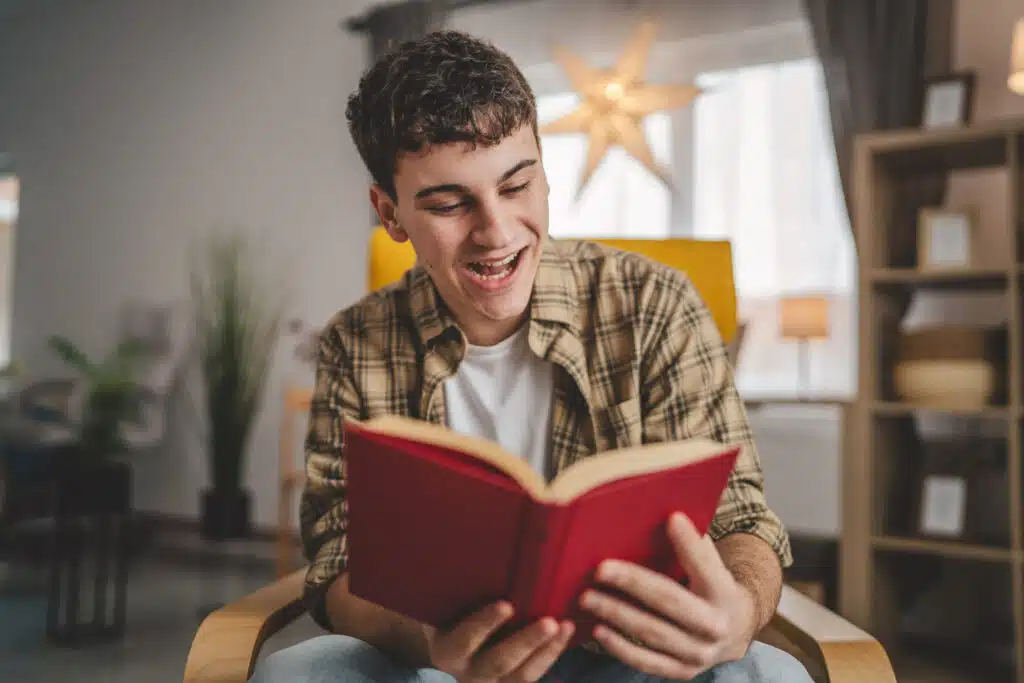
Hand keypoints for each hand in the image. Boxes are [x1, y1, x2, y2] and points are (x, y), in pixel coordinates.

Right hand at [423, 601, 574, 682]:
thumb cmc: (449, 611)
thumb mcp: (444, 605)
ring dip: (546, 650)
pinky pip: (534, 675)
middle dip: (526, 642)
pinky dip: (552, 653)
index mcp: (446, 650)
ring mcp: (491, 682)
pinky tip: (566, 632)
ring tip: (565, 626)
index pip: (464, 641)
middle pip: (499, 662)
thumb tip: (472, 549)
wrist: (451, 643)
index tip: (506, 605)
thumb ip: (457, 590)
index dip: (485, 624)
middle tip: (549, 622)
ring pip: (522, 675)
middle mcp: (467, 672)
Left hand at [580, 512, 756, 679]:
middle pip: (670, 602)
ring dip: (617, 614)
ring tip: (587, 598)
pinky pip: (647, 661)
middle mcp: (715, 626)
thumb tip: (662, 512)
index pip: (706, 566)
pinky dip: (620, 646)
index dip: (690, 543)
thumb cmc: (710, 584)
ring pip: (653, 633)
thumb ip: (692, 545)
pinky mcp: (683, 671)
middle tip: (600, 569)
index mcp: (724, 592)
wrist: (735, 629)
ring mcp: (700, 653)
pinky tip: (598, 630)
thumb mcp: (710, 563)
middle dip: (633, 584)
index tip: (671, 519)